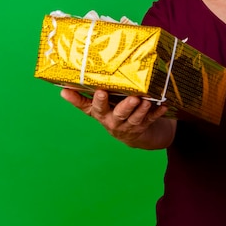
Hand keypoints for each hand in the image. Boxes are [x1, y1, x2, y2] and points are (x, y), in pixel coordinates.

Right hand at [60, 89, 175, 148]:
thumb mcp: (97, 109)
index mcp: (101, 115)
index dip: (98, 101)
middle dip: (125, 106)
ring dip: (142, 110)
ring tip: (146, 100)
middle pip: (119, 114)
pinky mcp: (144, 126)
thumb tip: (62, 90)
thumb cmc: (112, 114)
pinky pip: (151, 120)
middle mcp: (114, 122)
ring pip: (135, 118)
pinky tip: (163, 106)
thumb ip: (82, 99)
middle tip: (132, 98)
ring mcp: (130, 126)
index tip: (100, 91)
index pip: (95, 108)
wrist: (134, 135)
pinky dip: (157, 113)